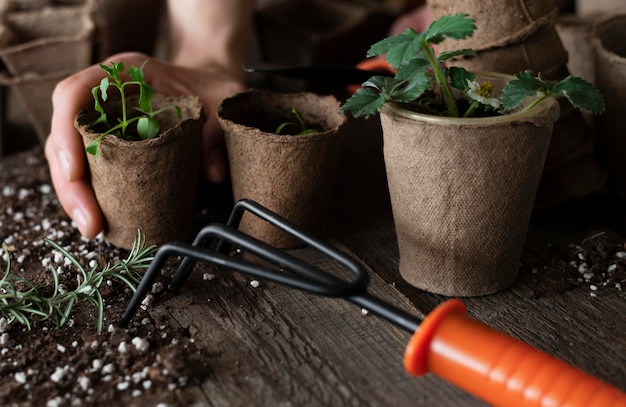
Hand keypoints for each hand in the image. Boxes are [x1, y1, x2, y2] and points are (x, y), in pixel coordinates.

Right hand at [44, 51, 245, 237]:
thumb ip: (218, 132)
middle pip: (64, 134)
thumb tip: (213, 172)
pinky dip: (89, 195)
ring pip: (68, 157)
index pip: (75, 93)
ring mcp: (102, 121)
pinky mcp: (108, 145)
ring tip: (92, 228)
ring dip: (74, 196)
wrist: (210, 90)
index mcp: (123, 73)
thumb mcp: (222, 101)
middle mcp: (103, 96)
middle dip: (70, 183)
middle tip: (89, 222)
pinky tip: (98, 221)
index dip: (66, 131)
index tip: (76, 172)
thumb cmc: (210, 90)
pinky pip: (87, 169)